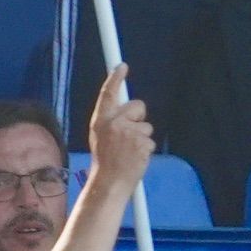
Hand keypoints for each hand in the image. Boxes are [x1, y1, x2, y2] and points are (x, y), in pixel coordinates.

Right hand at [84, 62, 156, 187]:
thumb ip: (112, 122)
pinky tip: (136, 159)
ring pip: (147, 127)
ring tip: (130, 152)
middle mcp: (114, 123)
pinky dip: (146, 150)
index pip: (108, 94)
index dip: (115, 79)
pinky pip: (150, 141)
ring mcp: (129, 132)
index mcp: (101, 121)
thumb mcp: (101, 137)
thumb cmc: (105, 162)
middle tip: (131, 135)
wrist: (109, 183)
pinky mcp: (142, 142)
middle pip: (138, 105)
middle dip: (139, 116)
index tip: (122, 67)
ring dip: (142, 138)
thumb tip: (127, 109)